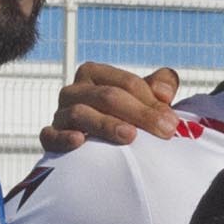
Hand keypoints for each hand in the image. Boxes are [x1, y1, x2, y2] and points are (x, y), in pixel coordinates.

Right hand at [41, 61, 182, 154]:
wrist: (103, 148)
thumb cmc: (129, 117)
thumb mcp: (146, 97)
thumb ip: (162, 85)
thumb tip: (163, 92)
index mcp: (95, 74)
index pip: (127, 84)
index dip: (152, 101)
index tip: (173, 122)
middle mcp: (74, 91)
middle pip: (107, 97)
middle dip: (140, 114)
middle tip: (165, 131)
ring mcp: (60, 114)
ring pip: (80, 113)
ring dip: (106, 125)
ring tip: (130, 136)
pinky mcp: (50, 137)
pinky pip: (50, 136)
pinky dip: (63, 138)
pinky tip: (79, 141)